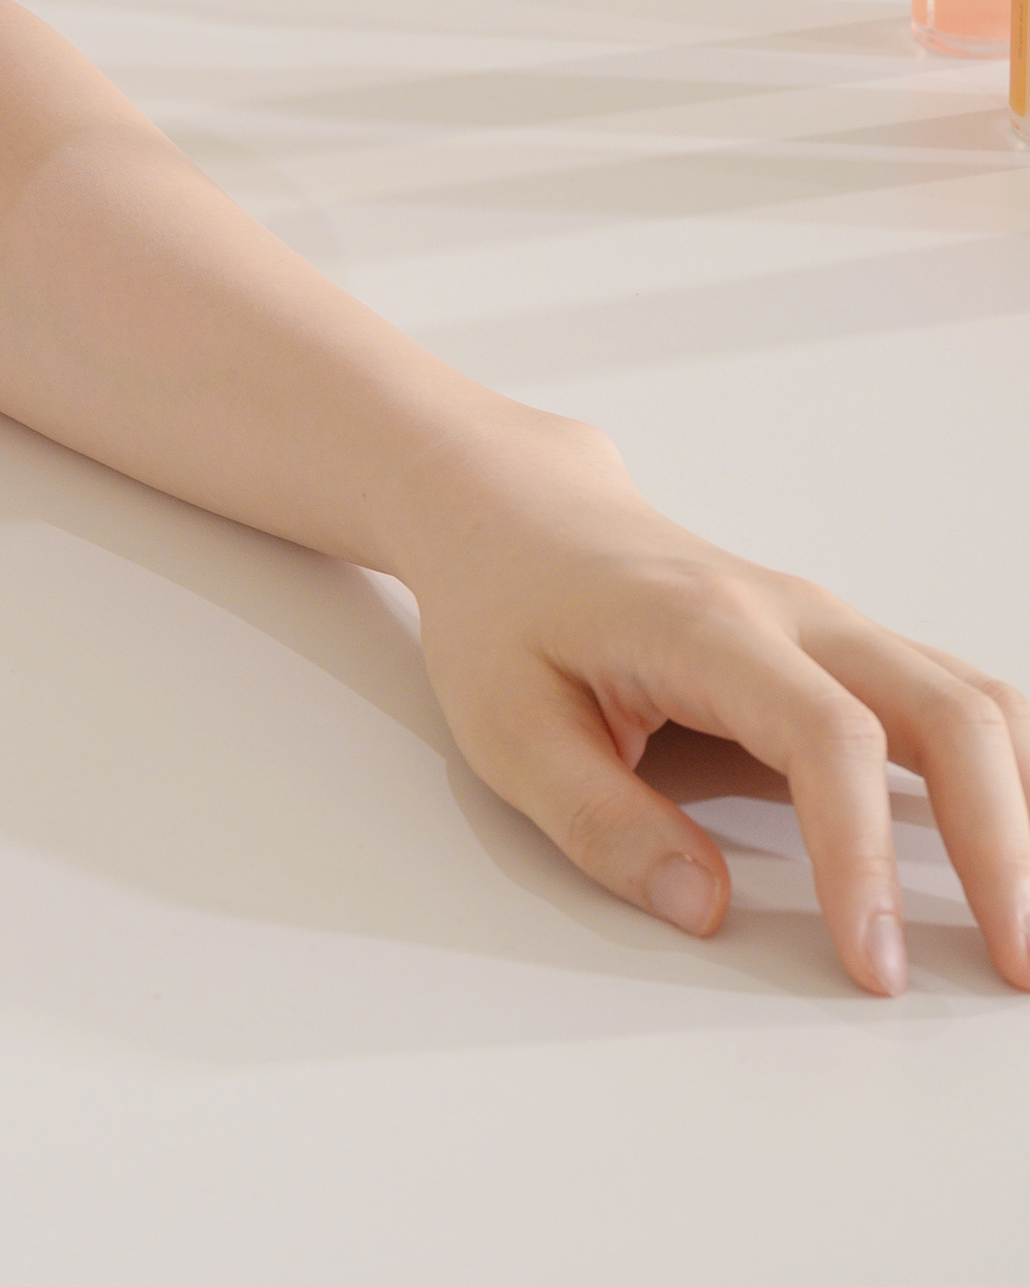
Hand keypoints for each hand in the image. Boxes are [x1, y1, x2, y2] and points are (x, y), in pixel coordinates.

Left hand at [404, 446, 1029, 994]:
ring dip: (1026, 812)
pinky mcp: (848, 650)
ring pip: (979, 704)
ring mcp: (833, 626)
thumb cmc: (504, 614)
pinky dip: (1011, 775)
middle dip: (1002, 848)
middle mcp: (792, 615)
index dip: (861, 857)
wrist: (514, 517)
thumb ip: (599, 820)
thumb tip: (704, 908)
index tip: (873, 959)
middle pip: (950, 715)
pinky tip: (1020, 844)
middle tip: (1014, 964)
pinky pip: (962, 704)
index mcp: (701, 627)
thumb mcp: (504, 726)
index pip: (825, 740)